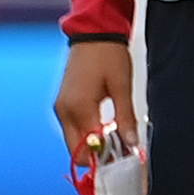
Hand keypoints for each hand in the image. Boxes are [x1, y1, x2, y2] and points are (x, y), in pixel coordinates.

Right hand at [55, 42, 138, 163]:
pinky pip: (74, 128)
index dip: (106, 157)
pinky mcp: (64, 104)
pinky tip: (108, 130)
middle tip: (123, 154)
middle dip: (98, 155)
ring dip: (94, 145)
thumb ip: (125, 117)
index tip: (126, 160)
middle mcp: (64, 111)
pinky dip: (89, 134)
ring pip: (74, 140)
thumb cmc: (108, 56)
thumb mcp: (122, 87)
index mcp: (78, 108)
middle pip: (76, 149)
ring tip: (119, 141)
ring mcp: (61, 108)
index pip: (88, 147)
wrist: (93, 34)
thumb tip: (132, 143)